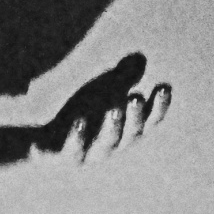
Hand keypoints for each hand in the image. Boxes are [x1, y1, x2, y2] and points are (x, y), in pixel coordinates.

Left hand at [34, 51, 169, 162]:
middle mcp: (114, 144)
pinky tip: (79, 121)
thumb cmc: (83, 114)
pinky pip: (74, 150)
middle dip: (135, 116)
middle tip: (135, 97)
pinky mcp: (68, 156)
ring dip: (112, 127)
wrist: (48, 143)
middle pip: (130, 133)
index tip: (165, 87)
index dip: (158, 106)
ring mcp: (92, 153)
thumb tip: (140, 58)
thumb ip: (122, 79)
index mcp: (126, 130)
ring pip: (107, 143)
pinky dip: (78, 137)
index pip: (148, 121)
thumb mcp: (103, 93)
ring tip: (114, 109)